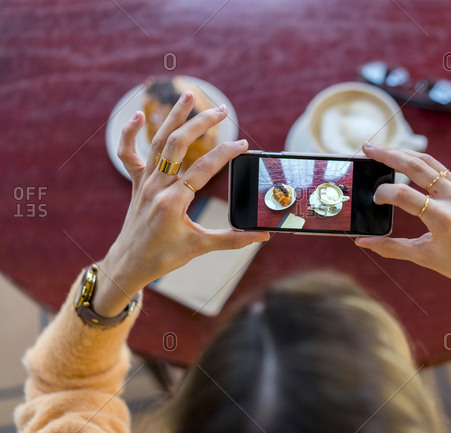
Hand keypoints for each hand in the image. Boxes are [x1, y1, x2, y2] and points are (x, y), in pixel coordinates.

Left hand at [93, 91, 268, 315]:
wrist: (129, 264)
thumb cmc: (164, 257)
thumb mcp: (200, 247)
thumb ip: (233, 240)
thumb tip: (262, 236)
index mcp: (174, 202)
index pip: (204, 169)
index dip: (225, 153)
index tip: (242, 144)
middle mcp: (157, 187)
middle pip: (178, 144)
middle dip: (201, 123)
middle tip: (222, 111)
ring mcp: (145, 183)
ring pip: (157, 142)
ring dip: (173, 116)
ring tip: (189, 96)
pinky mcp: (137, 183)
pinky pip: (128, 154)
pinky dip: (130, 134)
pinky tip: (139, 115)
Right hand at [356, 143, 450, 342]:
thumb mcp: (425, 257)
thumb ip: (391, 248)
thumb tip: (363, 242)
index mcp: (443, 219)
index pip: (405, 195)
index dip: (384, 193)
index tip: (375, 199)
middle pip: (416, 166)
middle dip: (389, 155)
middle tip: (368, 148)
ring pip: (429, 163)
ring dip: (404, 153)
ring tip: (382, 150)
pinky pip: (441, 170)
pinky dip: (421, 164)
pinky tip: (406, 162)